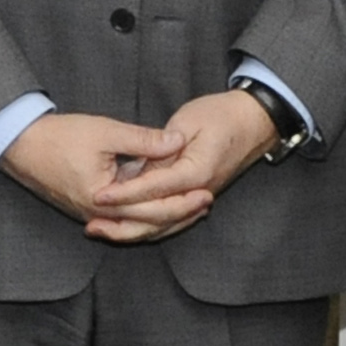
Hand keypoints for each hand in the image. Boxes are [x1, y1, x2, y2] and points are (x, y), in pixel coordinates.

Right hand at [0, 112, 188, 238]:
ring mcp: (91, 215)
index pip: (152, 207)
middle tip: (206, 201)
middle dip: (180, 213)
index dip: (181, 200)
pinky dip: (144, 215)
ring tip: (190, 207)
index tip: (206, 190)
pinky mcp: (88, 209)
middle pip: (148, 222)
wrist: (20, 144)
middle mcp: (99, 215)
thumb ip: (143, 140)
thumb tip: (178, 140)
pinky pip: (123, 220)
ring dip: (164, 218)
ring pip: (136, 225)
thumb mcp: (105, 132)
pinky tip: (159, 206)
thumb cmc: (59, 136)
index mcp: (104, 199)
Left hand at [84, 88, 276, 241]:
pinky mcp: (197, 197)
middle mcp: (200, 192)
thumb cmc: (221, 115)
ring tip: (100, 230)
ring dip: (131, 230)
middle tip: (91, 223)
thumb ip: (162, 148)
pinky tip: (126, 225)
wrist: (254, 122)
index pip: (153, 188)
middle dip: (122, 221)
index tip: (98, 195)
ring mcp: (200, 197)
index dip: (123, 193)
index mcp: (196, 172)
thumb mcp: (187, 121)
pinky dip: (148, 226)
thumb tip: (141, 170)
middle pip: (157, 217)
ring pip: (163, 225)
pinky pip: (172, 221)